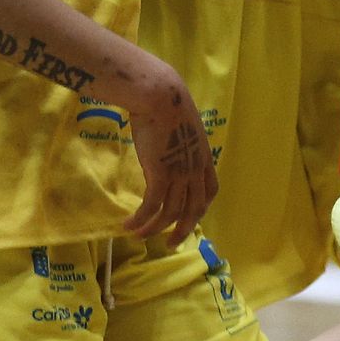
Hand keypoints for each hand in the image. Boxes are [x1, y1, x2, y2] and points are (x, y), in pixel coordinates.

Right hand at [126, 70, 216, 246]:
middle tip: (170, 244)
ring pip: (170, 212)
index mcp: (204, 156)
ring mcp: (179, 173)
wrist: (160, 95)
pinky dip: (141, 220)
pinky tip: (129, 226)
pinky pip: (151, 207)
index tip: (191, 217)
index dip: (202, 207)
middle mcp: (195, 168)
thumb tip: (168, 147)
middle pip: (194, 209)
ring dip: (155, 229)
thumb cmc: (168, 104)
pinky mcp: (160, 174)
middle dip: (183, 230)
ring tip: (140, 237)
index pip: (210, 190)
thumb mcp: (183, 126)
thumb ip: (180, 143)